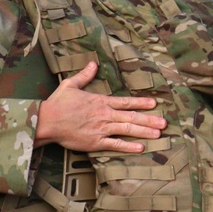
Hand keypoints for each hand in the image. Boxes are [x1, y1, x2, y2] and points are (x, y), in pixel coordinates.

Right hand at [35, 60, 167, 152]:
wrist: (47, 121)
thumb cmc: (58, 104)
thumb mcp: (70, 85)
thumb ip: (85, 75)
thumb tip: (93, 63)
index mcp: (100, 102)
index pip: (126, 102)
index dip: (141, 103)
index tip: (154, 103)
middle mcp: (104, 115)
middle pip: (131, 117)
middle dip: (149, 119)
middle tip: (165, 123)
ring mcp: (101, 129)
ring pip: (127, 130)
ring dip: (144, 131)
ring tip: (158, 133)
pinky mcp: (96, 142)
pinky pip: (115, 145)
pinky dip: (128, 146)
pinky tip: (140, 147)